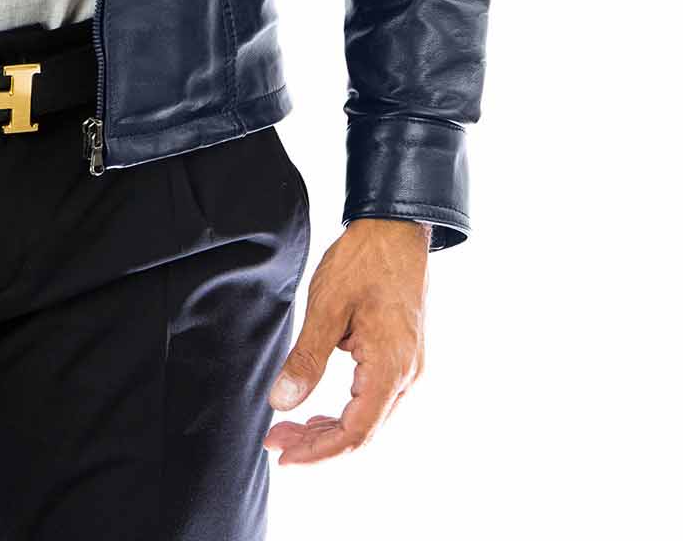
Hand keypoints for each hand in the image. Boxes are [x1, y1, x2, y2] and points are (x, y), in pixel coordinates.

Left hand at [263, 217, 428, 464]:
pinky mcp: (402, 359)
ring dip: (328, 429)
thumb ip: (306, 359)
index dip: (317, 451)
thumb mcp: (327, 306)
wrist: (396, 229)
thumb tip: (282, 403)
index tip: (281, 454)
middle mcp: (407, 376)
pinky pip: (373, 400)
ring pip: (368, 420)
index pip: (355, 434)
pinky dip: (343, 412)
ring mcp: (408, 369)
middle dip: (316, 443)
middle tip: (274, 439)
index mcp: (391, 368)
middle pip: (362, 433)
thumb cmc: (364, 261)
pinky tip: (316, 410)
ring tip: (289, 429)